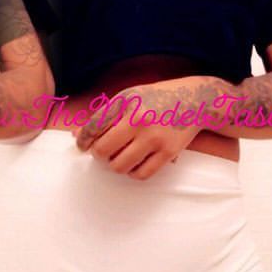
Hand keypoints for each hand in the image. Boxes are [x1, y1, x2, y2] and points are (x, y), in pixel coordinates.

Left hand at [74, 80, 203, 179]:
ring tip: (119, 156)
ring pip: (119, 166)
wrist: (195, 100)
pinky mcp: (168, 152)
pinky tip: (134, 163)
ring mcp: (155, 138)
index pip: (92, 127)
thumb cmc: (155, 98)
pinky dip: (132, 172)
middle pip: (103, 150)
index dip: (82, 141)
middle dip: (98, 154)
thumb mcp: (128, 97)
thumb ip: (103, 115)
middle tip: (102, 152)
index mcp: (125, 102)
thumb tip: (76, 135)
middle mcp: (139, 120)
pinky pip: (141, 174)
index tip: (83, 146)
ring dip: (114, 165)